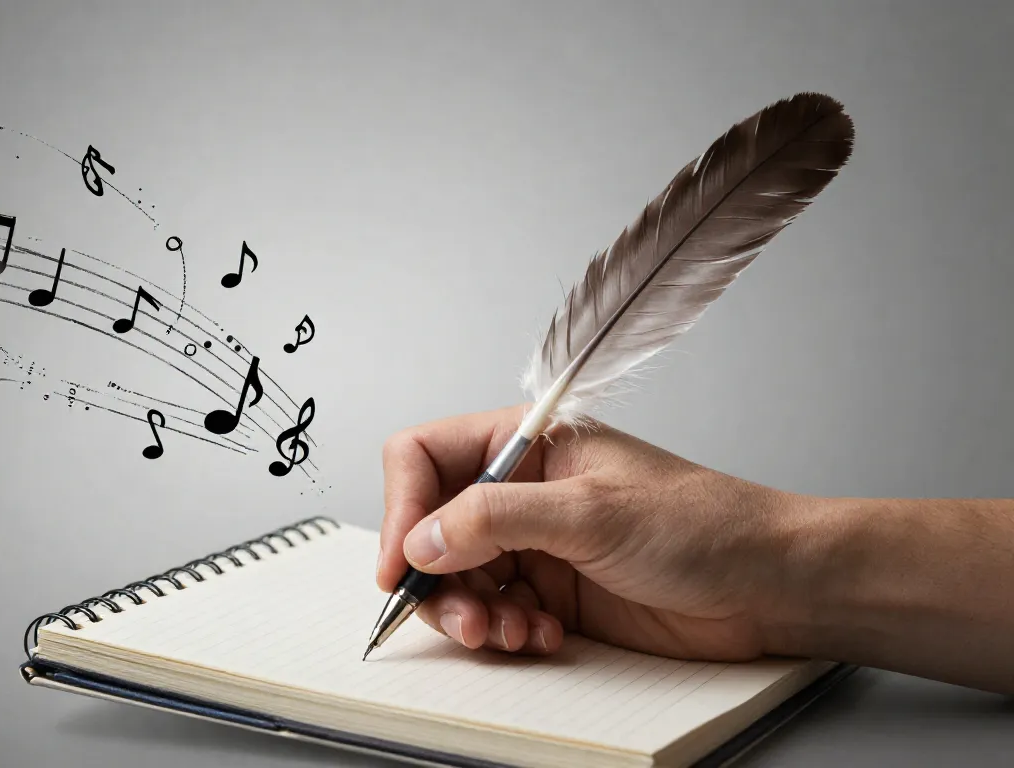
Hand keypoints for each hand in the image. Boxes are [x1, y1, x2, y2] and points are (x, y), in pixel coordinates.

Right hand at [378, 406, 810, 660]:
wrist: (770, 587)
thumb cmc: (705, 524)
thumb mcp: (592, 512)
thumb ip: (495, 520)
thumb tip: (421, 539)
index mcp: (527, 444)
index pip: (427, 458)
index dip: (404, 508)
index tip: (402, 563)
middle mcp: (522, 492)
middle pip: (431, 529)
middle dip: (437, 578)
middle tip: (462, 617)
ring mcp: (535, 545)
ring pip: (457, 580)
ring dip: (470, 614)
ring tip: (507, 633)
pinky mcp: (552, 593)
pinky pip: (494, 615)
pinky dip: (504, 633)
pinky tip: (541, 635)